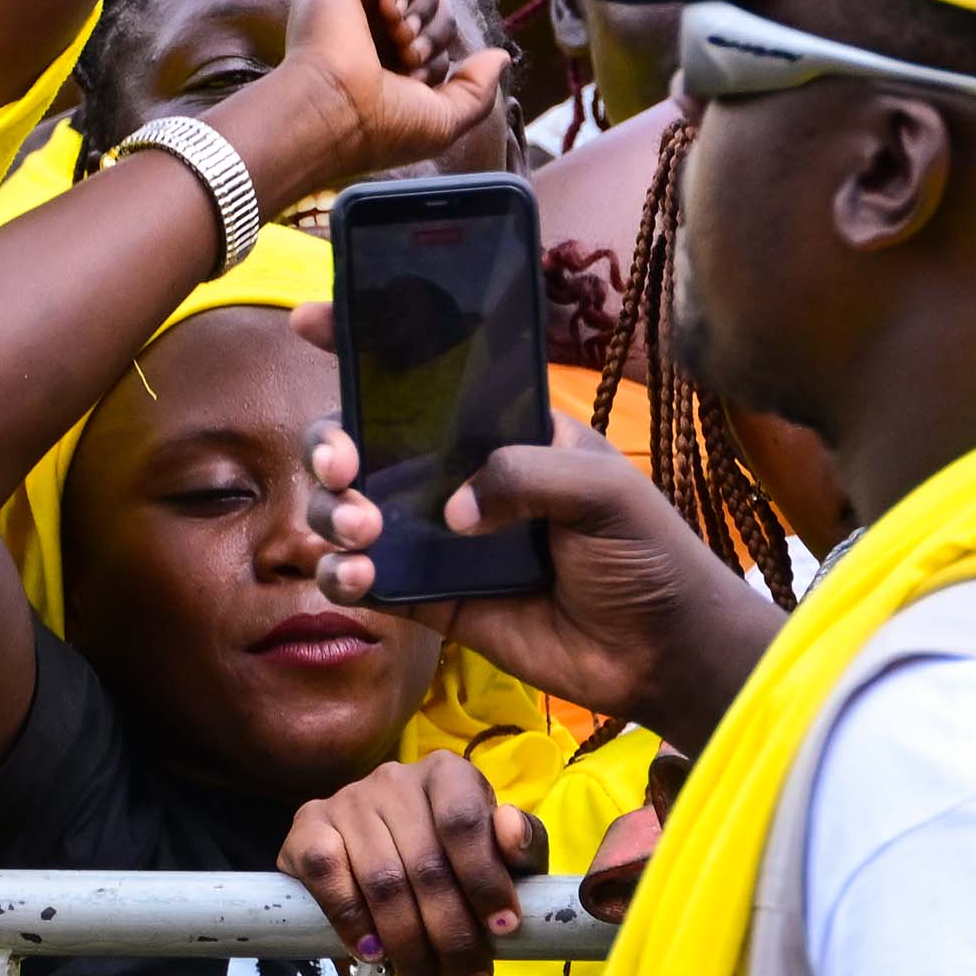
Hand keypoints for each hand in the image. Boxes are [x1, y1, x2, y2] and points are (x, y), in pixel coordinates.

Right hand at [222, 0, 513, 203]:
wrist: (336, 114)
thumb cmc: (381, 127)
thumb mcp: (444, 119)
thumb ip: (476, 88)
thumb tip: (501, 56)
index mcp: (383, 53)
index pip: (435, 25)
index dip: (440, 45)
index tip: (417, 75)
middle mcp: (363, 21)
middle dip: (436, 25)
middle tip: (411, 55)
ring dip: (423, 1)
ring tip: (400, 35)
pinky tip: (388, 9)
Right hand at [280, 749, 542, 975]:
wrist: (400, 888)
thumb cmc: (462, 874)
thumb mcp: (507, 862)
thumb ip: (523, 846)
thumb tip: (510, 829)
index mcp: (447, 774)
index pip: (463, 820)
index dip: (484, 879)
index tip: (503, 929)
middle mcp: (394, 777)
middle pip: (424, 862)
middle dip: (452, 932)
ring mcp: (347, 799)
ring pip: (381, 879)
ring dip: (407, 942)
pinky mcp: (307, 825)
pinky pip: (327, 873)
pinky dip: (351, 919)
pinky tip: (372, 951)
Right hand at [292, 385, 782, 743]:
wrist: (664, 653)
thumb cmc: (648, 552)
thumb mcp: (603, 488)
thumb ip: (527, 475)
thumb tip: (452, 509)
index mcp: (497, 430)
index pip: (423, 375)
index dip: (364, 344)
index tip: (311, 321)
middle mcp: (455, 475)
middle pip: (363, 440)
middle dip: (330, 442)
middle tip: (343, 466)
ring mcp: (438, 538)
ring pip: (351, 508)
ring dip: (332, 511)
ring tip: (360, 529)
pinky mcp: (432, 599)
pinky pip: (368, 580)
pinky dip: (344, 575)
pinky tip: (355, 577)